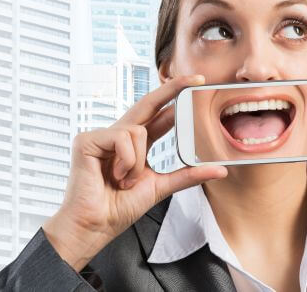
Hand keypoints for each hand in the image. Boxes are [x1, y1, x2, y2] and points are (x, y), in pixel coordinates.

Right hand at [42, 75, 227, 270]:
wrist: (94, 226)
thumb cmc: (119, 208)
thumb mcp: (160, 187)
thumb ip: (187, 175)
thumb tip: (219, 169)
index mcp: (135, 145)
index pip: (159, 115)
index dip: (176, 99)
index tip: (197, 84)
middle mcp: (119, 136)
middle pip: (147, 103)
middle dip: (171, 89)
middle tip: (196, 79)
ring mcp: (102, 136)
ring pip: (138, 130)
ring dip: (138, 161)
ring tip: (125, 180)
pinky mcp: (87, 140)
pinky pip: (122, 137)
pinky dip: (126, 160)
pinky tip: (115, 175)